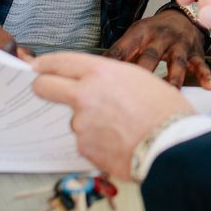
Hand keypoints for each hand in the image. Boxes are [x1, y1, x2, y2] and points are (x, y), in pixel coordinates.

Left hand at [33, 52, 193, 178]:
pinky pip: (86, 141)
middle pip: (44, 87)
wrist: (172, 145)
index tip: (37, 67)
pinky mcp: (84, 148)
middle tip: (49, 91)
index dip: (45, 64)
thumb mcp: (140, 79)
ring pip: (74, 119)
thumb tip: (95, 84)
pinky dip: (99, 143)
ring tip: (119, 128)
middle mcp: (84, 95)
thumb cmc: (165, 110)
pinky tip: (120, 142)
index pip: (60, 62)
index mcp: (100, 72)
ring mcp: (81, 124)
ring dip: (89, 122)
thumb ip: (109, 79)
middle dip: (43, 88)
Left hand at [106, 10, 210, 88]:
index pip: (123, 49)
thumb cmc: (154, 31)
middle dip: (143, 73)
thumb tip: (93, 75)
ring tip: (171, 94)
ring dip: (174, 79)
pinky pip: (201, 65)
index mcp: (140, 34)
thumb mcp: (135, 35)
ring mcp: (179, 45)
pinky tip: (209, 87)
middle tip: (134, 93)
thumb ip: (119, 54)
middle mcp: (160, 37)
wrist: (185, 14)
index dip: (112, 63)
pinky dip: (205, 76)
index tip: (101, 81)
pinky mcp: (195, 52)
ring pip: (176, 63)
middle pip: (150, 57)